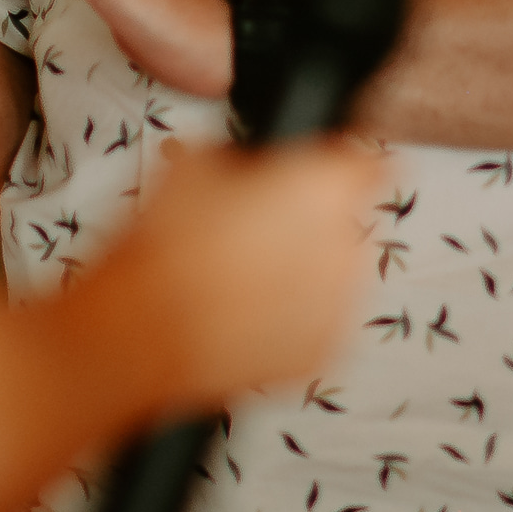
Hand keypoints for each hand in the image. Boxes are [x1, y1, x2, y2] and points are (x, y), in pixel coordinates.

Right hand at [82, 138, 386, 418]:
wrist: (148, 327)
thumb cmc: (170, 245)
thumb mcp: (197, 164)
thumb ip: (243, 160)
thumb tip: (244, 167)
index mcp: (325, 187)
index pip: (364, 163)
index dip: (336, 165)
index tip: (318, 171)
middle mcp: (345, 244)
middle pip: (343, 223)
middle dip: (309, 224)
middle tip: (255, 228)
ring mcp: (339, 305)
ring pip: (333, 276)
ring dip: (303, 272)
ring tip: (243, 276)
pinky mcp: (322, 352)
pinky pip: (315, 324)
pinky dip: (291, 319)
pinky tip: (245, 312)